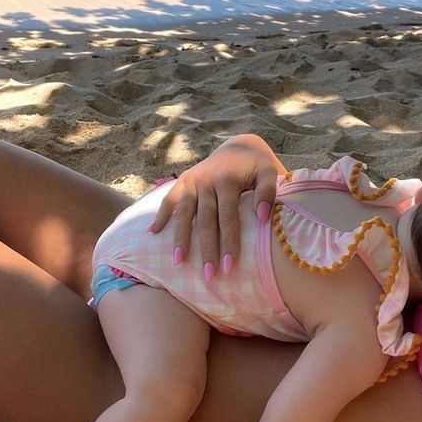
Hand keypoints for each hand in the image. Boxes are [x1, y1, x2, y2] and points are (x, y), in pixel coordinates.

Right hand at [147, 134, 284, 274]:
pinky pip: (169, 200)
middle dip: (207, 249)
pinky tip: (152, 233)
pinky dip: (160, 215)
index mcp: (228, 180)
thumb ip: (268, 192)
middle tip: (209, 275)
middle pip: (205, 220)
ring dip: (180, 238)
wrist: (238, 146)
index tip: (230, 267)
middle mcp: (207, 181)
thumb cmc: (257, 166)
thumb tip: (263, 217)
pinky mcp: (182, 181)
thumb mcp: (268, 172)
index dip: (229, 242)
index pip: (228, 216)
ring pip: (184, 213)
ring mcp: (192, 181)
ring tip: (179, 261)